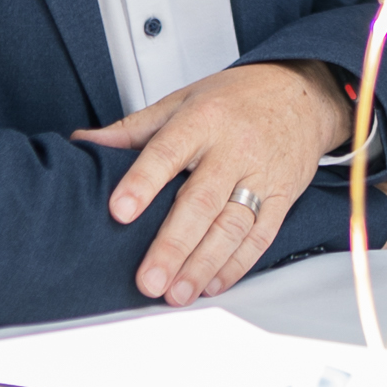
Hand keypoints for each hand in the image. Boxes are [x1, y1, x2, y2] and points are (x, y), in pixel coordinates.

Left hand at [74, 60, 349, 304]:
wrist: (302, 93)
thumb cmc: (235, 100)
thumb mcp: (182, 101)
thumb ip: (134, 129)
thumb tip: (84, 143)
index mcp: (203, 119)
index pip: (168, 150)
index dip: (142, 181)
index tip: (119, 211)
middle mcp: (234, 148)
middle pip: (202, 201)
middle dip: (174, 245)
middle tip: (148, 279)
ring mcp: (262, 175)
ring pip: (232, 226)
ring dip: (203, 264)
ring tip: (177, 293)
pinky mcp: (283, 197)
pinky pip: (261, 236)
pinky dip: (236, 264)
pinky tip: (212, 283)